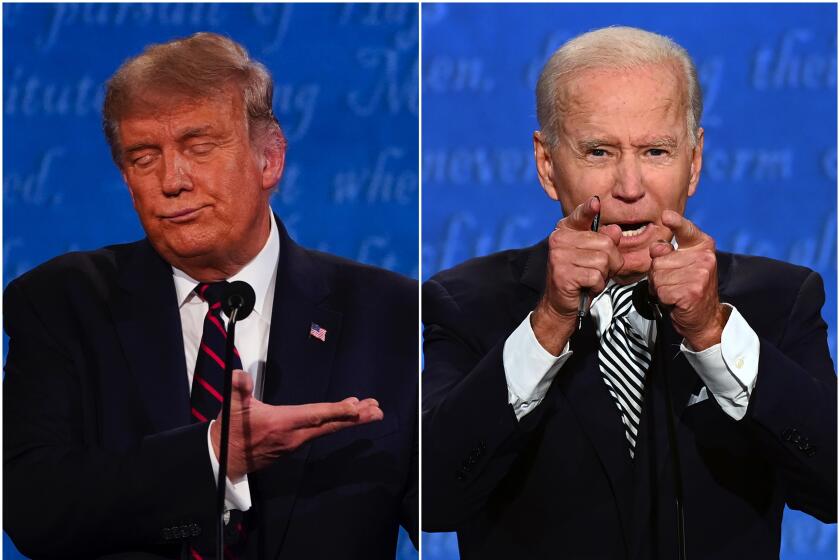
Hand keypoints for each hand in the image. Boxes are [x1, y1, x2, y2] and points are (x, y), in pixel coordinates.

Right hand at [211, 370, 383, 479]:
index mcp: (282, 423)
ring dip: (351, 420)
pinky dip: (337, 423)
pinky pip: (322, 432)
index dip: (337, 411)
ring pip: (328, 429)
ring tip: (372, 411)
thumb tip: (238, 374)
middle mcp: (294, 435)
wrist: (225, 459)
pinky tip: (348, 416)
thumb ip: (238, 389)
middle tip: (378, 410)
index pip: (315, 415)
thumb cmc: (230, 430)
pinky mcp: (295, 445)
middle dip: (356, 417)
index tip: (357, 406)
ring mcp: (296, 442)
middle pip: (330, 425)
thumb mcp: (232, 408)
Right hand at [532, 196, 622, 353]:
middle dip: (610, 261)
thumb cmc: (580, 276)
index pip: (580, 215)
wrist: (560, 303)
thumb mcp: (595, 255)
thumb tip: (615, 230)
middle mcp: (559, 240)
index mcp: (565, 231)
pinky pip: (596, 276)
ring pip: (603, 260)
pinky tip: (585, 286)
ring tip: (590, 278)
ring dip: (603, 274)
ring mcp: (559, 256)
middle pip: (605, 243)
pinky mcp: (562, 273)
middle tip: (597, 270)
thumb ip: (605, 240)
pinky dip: (597, 285)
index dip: (589, 209)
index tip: (596, 202)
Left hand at [648, 210, 730, 349]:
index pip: (686, 230)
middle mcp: (704, 257)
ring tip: (675, 291)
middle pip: (659, 259)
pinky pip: (661, 291)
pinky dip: (663, 299)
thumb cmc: (688, 287)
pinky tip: (676, 301)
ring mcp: (700, 274)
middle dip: (658, 274)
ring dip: (660, 287)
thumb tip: (657, 247)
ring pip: (657, 276)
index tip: (665, 216)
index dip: (675, 222)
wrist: (704, 318)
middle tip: (674, 283)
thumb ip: (667, 252)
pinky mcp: (692, 291)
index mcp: (702, 246)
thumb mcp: (680, 265)